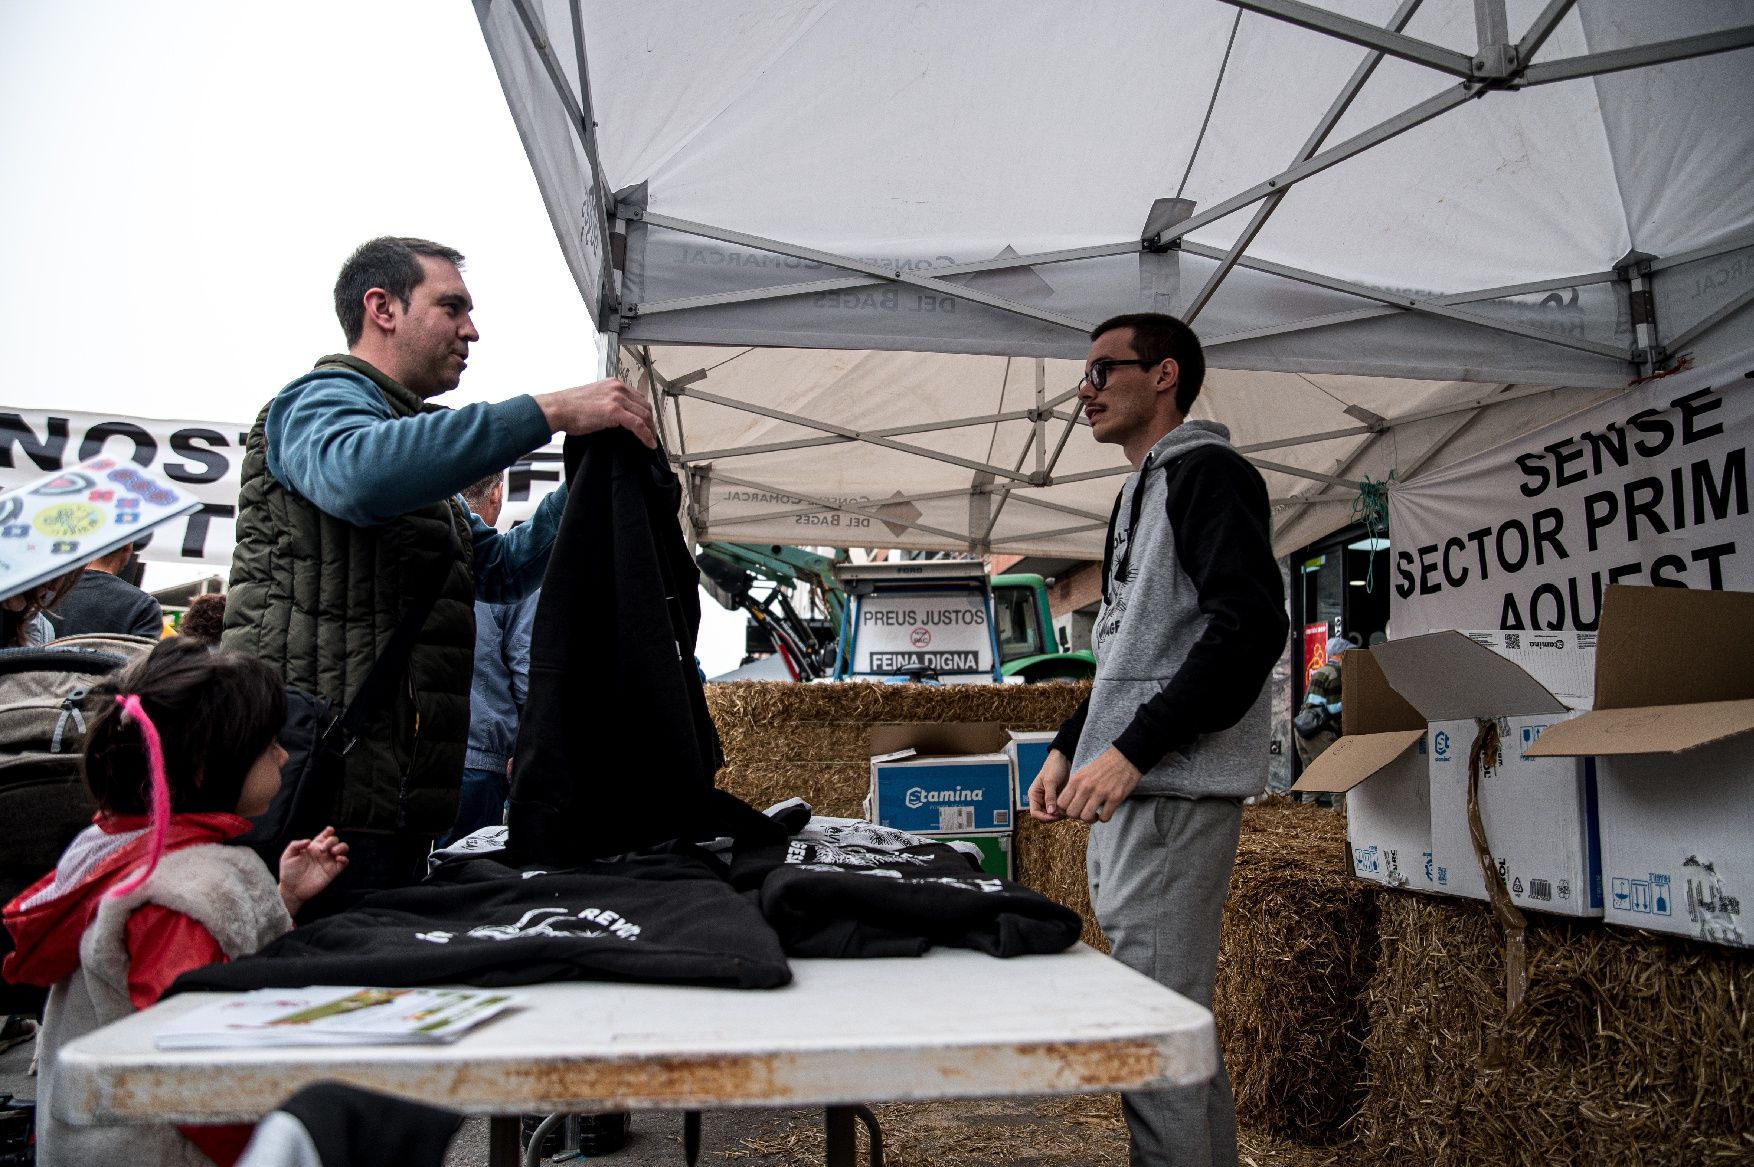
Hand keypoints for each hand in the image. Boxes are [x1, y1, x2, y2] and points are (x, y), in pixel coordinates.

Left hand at [278, 826, 349, 915]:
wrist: (291, 889)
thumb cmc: (288, 872)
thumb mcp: (287, 856)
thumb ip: (295, 845)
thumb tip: (309, 841)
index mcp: (313, 847)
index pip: (325, 835)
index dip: (329, 831)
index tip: (329, 830)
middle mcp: (323, 853)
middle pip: (335, 840)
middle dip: (332, 840)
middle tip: (323, 849)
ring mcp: (328, 862)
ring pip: (343, 848)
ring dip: (341, 847)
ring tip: (333, 852)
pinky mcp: (333, 872)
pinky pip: (344, 863)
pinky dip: (344, 859)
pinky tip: (338, 859)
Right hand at [534, 378, 656, 447]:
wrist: (558, 408)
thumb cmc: (570, 407)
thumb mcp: (594, 399)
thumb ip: (608, 403)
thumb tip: (617, 418)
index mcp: (613, 384)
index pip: (638, 398)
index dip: (646, 413)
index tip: (648, 424)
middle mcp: (618, 388)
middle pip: (645, 406)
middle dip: (651, 422)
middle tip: (652, 435)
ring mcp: (617, 398)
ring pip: (644, 415)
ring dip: (651, 430)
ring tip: (651, 441)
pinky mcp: (615, 411)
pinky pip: (638, 425)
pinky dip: (646, 435)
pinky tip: (648, 444)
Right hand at [1027, 749, 1071, 822]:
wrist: (1063, 759)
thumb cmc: (1053, 766)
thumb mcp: (1050, 781)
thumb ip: (1050, 797)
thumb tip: (1051, 812)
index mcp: (1034, 795)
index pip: (1034, 813)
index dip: (1044, 817)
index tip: (1055, 816)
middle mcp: (1040, 799)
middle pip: (1043, 816)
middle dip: (1052, 817)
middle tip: (1063, 814)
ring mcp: (1049, 800)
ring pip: (1052, 814)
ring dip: (1059, 815)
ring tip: (1067, 810)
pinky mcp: (1057, 799)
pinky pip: (1059, 810)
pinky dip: (1064, 811)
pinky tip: (1070, 807)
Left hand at [1055, 747, 1142, 822]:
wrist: (1125, 757)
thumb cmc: (1103, 766)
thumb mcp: (1083, 773)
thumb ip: (1074, 787)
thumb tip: (1067, 805)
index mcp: (1076, 780)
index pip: (1061, 803)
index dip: (1066, 810)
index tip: (1074, 809)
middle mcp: (1086, 787)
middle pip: (1072, 813)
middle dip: (1078, 816)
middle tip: (1085, 812)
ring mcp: (1100, 792)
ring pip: (1086, 817)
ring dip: (1091, 819)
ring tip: (1096, 814)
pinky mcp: (1115, 797)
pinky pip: (1104, 817)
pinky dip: (1105, 818)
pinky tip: (1106, 812)